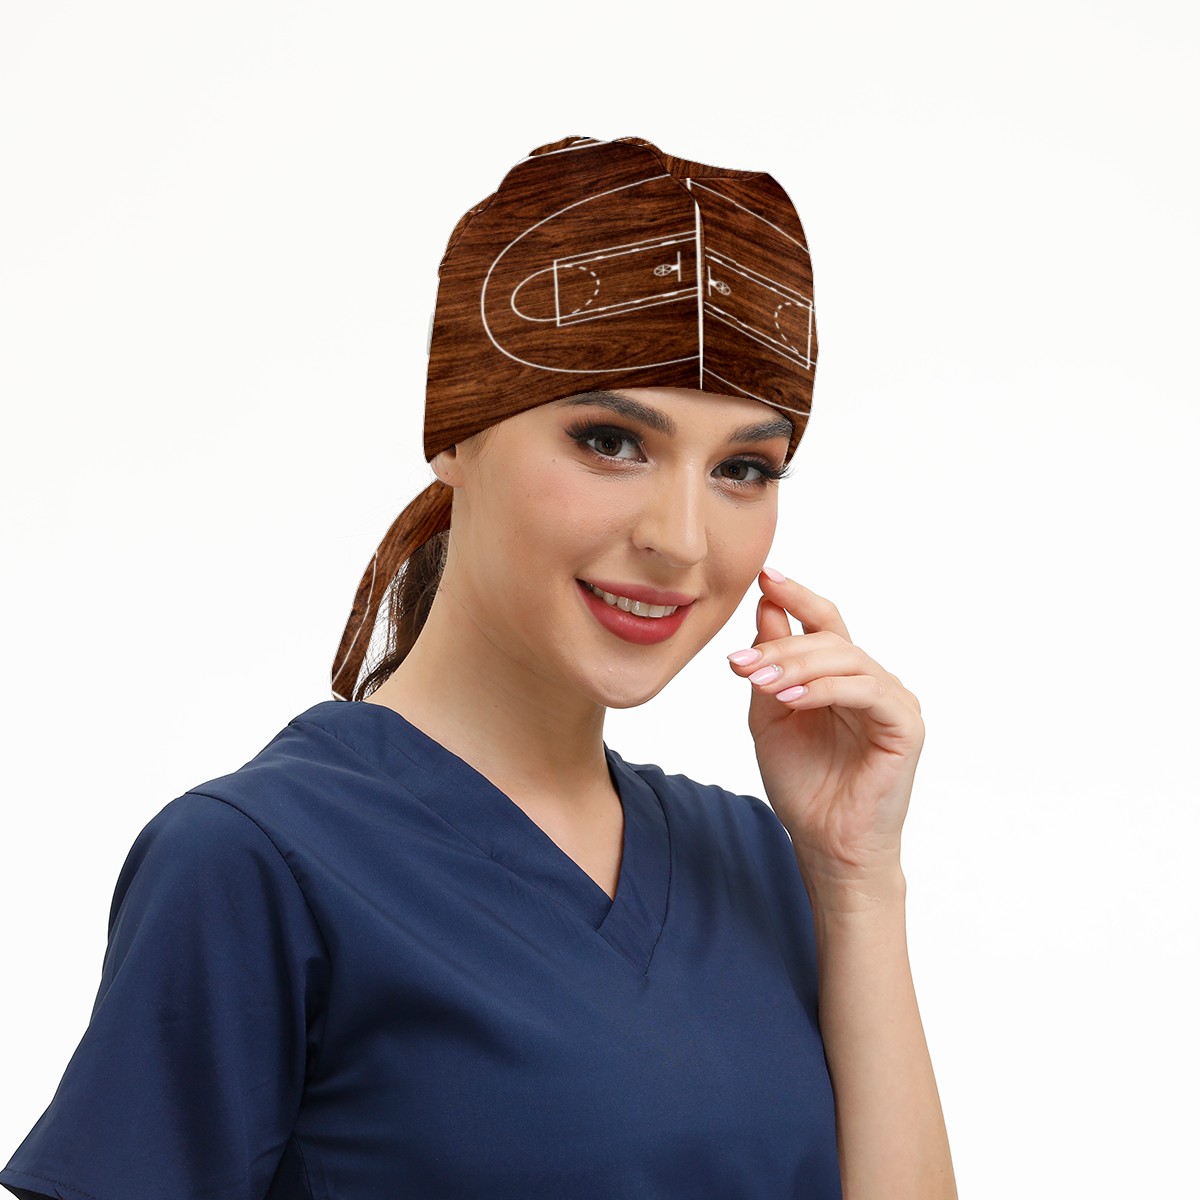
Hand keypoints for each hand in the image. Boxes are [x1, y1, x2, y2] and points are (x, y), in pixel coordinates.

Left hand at [726, 568, 924, 895]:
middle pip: (829, 637)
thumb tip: (765, 607)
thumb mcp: (771, 715)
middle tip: (740, 663)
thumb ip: (770, 665)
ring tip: (759, 681)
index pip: (823, 621)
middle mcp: (871, 681)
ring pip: (845, 658)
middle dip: (780, 644)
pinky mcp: (905, 726)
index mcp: (841, 677)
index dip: (796, 595)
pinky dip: (824, 690)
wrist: (826, 844)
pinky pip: (865, 691)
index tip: (764, 575)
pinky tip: (790, 699)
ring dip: (796, 665)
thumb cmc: (803, 784)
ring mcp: (893, 701)